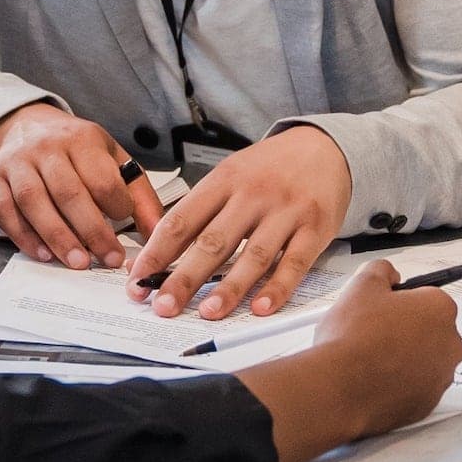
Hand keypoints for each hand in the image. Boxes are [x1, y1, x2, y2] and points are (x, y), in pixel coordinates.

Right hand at [0, 105, 164, 269]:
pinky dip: (23, 235)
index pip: (101, 178)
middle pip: (69, 192)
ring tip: (77, 262)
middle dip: (91, 231)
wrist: (24, 126)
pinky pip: (4, 210)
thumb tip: (158, 232)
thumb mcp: (111, 158)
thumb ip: (137, 194)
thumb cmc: (74, 150)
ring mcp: (17, 163)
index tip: (126, 234)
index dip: (116, 208)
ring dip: (57, 236)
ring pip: (34, 201)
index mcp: (82, 139)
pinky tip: (42, 254)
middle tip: (109, 259)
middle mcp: (47, 148)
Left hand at [123, 127, 353, 321]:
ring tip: (208, 313)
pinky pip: (295, 263)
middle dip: (185, 278)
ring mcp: (286, 211)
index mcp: (223, 180)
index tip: (137, 280)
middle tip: (163, 306)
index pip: (182, 220)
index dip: (157, 253)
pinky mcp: (316, 228)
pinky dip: (277, 288)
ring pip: (254, 255)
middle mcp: (253, 195)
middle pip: (213, 241)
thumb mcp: (229, 177)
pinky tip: (260, 308)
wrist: (324, 148)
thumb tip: (154, 256)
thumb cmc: (268, 170)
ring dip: (229, 288)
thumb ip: (197, 214)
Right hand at [254, 259, 461, 461]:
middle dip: (406, 331)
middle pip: (429, 331)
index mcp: (441, 309)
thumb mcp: (362, 285)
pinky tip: (374, 381)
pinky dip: (400, 385)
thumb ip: (382, 270)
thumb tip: (391, 276)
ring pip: (423, 361)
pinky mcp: (428, 406)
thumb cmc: (353, 334)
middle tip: (372, 335)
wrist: (340, 388)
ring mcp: (442, 378)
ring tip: (370, 360)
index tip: (378, 311)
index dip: (399, 303)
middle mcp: (451, 344)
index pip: (425, 298)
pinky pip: (415, 388)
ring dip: (404, 359)